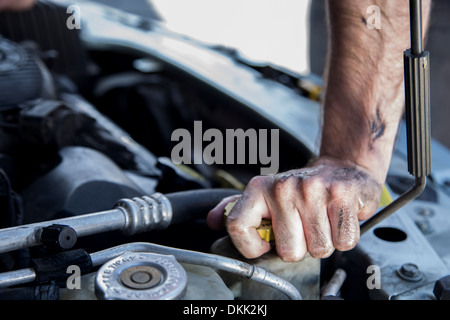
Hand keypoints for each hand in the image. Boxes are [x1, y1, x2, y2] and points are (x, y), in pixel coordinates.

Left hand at [207, 157, 382, 260]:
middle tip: (303, 228)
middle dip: (300, 247)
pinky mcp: (341, 194)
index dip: (250, 247)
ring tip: (321, 222)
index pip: (237, 226)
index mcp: (259, 188)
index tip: (264, 247)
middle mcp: (283, 187)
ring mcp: (313, 190)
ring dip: (323, 242)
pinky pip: (343, 241)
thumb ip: (236, 209)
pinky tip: (336, 219)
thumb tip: (212, 221)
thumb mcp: (265, 195)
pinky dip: (344, 237)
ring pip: (318, 249)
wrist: (341, 168)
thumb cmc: (301, 189)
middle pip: (288, 251)